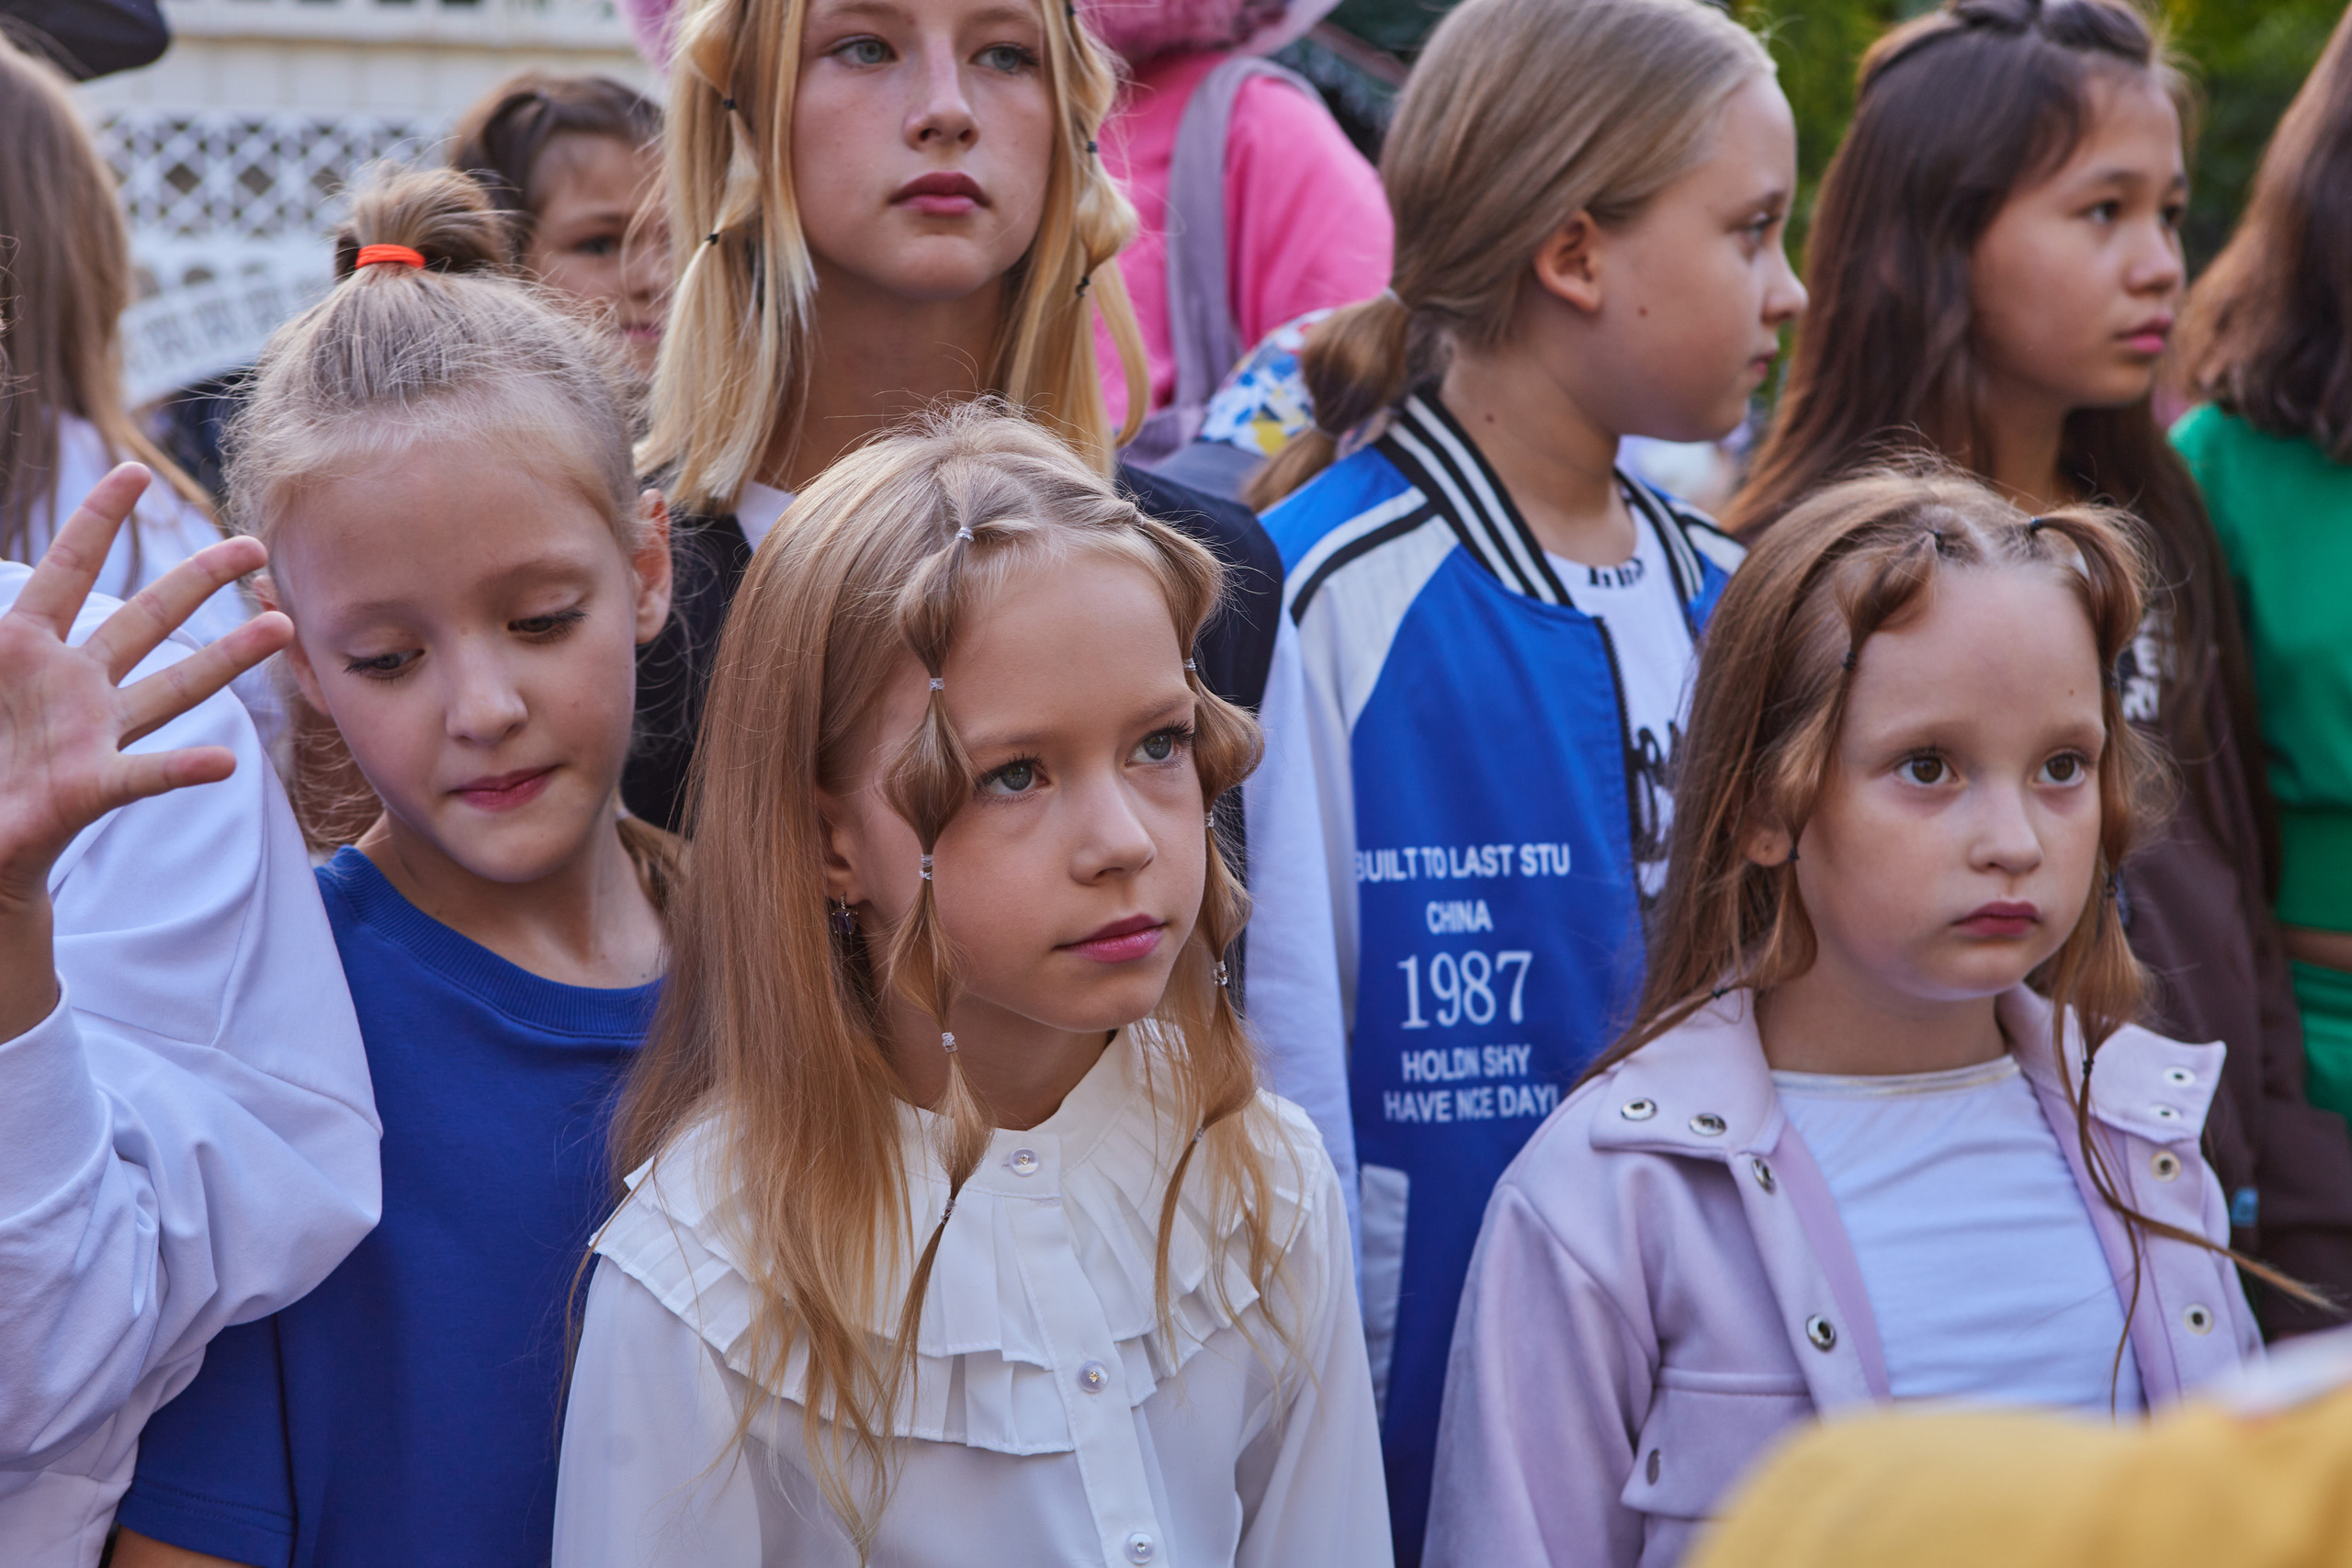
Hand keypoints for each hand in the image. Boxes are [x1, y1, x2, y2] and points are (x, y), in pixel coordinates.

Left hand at [0, 465, 291, 1037]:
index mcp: (21, 649)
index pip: (65, 569)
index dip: (98, 521)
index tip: (134, 471)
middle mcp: (73, 684)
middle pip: (146, 618)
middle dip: (199, 579)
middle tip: (250, 546)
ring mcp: (92, 733)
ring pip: (172, 686)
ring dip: (227, 657)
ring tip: (280, 629)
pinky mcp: (93, 786)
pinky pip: (147, 775)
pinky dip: (184, 769)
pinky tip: (223, 763)